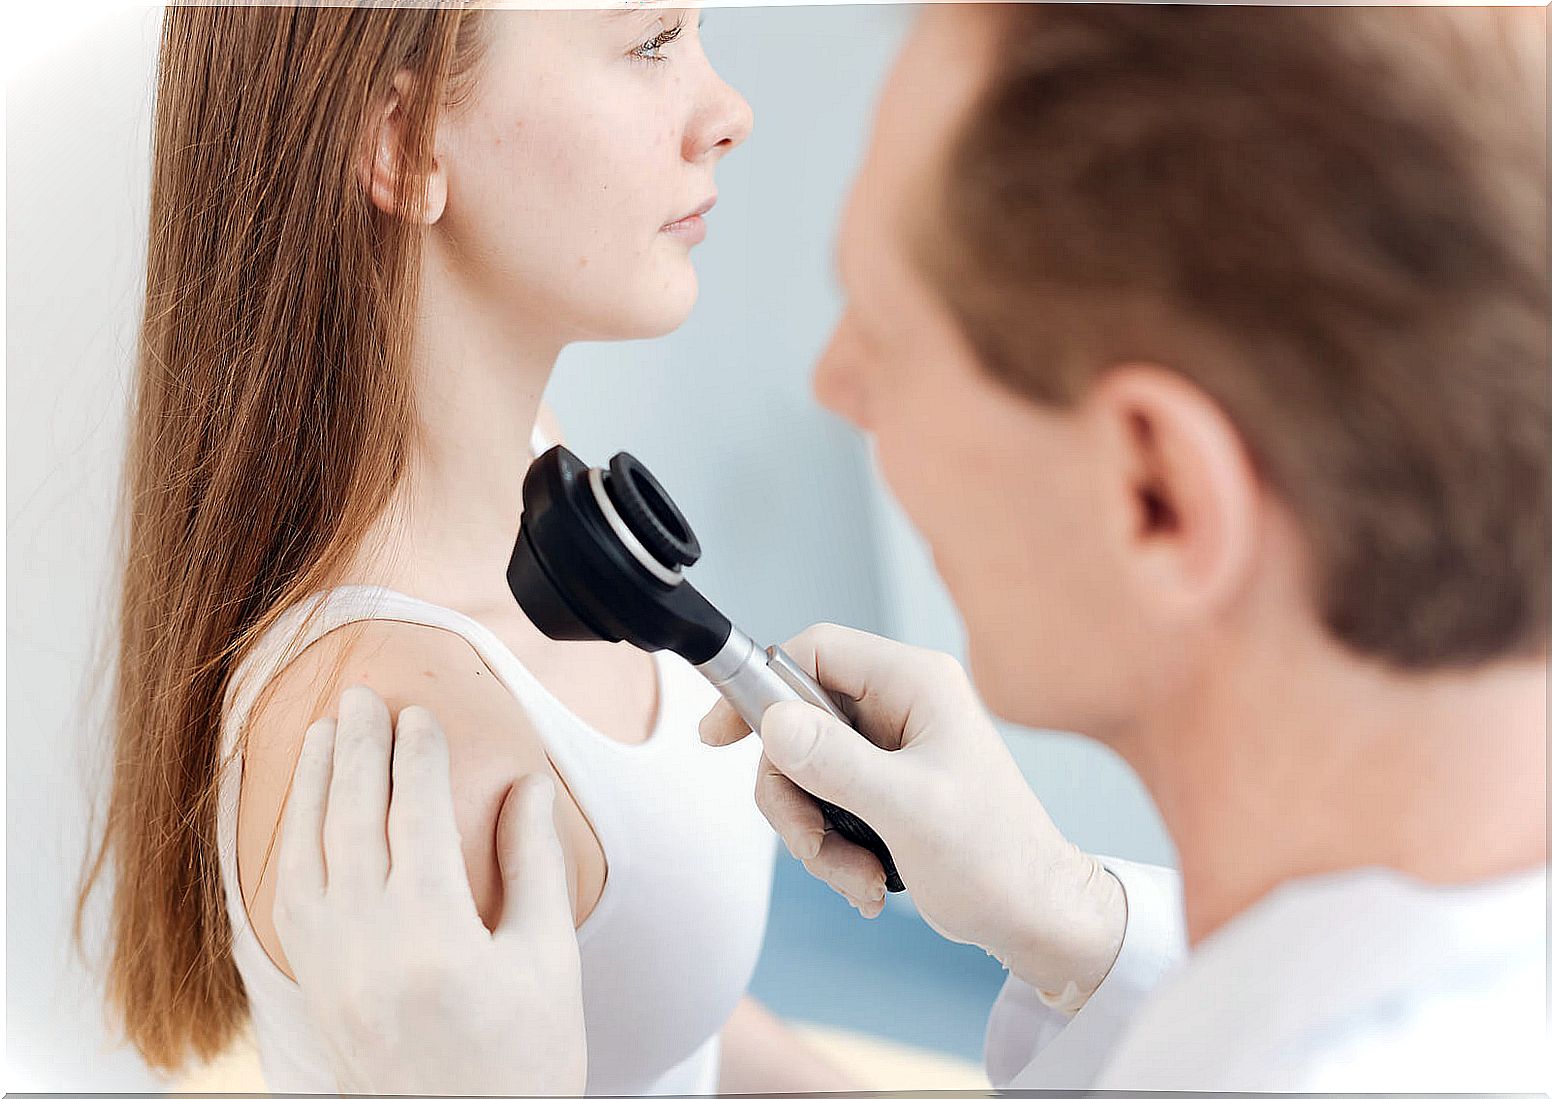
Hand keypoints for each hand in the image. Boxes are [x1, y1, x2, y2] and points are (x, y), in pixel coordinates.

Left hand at [274, 686, 586, 1095]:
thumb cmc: (525, 1062)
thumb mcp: (548, 961)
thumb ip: (533, 866)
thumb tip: (530, 786)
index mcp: (433, 932)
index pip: (416, 814)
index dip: (417, 756)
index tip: (419, 713)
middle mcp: (367, 944)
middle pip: (352, 819)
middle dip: (355, 748)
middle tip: (358, 694)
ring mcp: (331, 970)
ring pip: (307, 853)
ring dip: (311, 786)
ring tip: (318, 732)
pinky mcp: (315, 991)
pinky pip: (285, 900)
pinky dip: (288, 845)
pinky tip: (299, 816)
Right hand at [701, 624, 1125, 1007]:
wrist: (1035, 918)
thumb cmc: (996, 860)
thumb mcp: (909, 810)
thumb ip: (837, 763)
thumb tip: (772, 722)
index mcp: (915, 683)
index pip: (814, 652)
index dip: (761, 690)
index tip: (720, 737)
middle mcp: (900, 704)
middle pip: (797, 723)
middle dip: (796, 796)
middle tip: (814, 845)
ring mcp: (890, 746)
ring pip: (804, 771)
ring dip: (817, 835)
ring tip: (859, 877)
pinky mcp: (884, 785)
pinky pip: (825, 802)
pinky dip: (833, 848)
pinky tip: (868, 881)